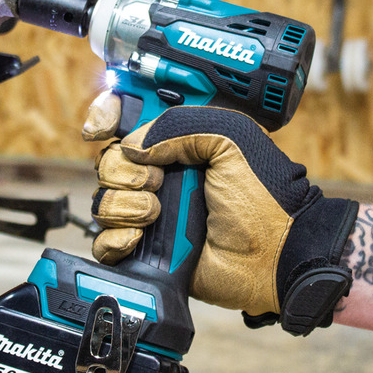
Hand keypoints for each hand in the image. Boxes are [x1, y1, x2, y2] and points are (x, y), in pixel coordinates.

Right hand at [83, 92, 358, 334]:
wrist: (273, 254)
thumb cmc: (262, 195)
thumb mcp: (231, 137)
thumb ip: (180, 126)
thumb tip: (133, 149)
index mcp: (178, 143)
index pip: (127, 120)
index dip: (106, 118)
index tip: (99, 129)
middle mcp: (160, 175)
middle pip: (108, 162)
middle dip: (124, 171)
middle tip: (158, 181)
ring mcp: (150, 214)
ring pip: (103, 201)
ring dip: (124, 205)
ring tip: (157, 214)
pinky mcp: (145, 251)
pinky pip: (102, 243)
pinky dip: (113, 239)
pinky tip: (137, 238)